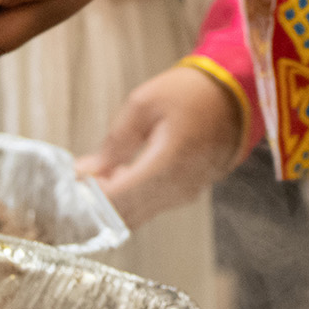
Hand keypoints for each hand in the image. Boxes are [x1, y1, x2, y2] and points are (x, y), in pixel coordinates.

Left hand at [79, 66, 243, 225]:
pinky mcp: (189, 192)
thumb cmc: (192, 92)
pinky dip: (132, 198)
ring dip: (113, 202)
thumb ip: (115, 142)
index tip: (71, 181)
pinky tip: (121, 174)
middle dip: (96, 204)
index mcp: (166, 165)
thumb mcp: (144, 104)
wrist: (237, 94)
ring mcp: (186, 194)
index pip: (115, 201)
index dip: (87, 198)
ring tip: (99, 173)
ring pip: (138, 215)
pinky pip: (153, 206)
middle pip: (124, 216)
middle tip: (79, 179)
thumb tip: (87, 170)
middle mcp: (178, 188)